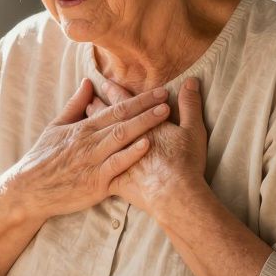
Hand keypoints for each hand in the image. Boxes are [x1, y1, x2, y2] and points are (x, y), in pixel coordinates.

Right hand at [4, 78, 169, 219]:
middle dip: (147, 108)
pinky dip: (131, 155)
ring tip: (164, 116)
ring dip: (144, 125)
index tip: (158, 91)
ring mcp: (92, 162)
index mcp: (82, 128)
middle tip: (167, 97)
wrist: (29, 190)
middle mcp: (89, 142)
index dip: (138, 99)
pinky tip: (147, 146)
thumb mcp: (55, 127)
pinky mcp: (95, 184)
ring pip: (121, 139)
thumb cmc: (43, 159)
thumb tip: (88, 82)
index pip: (115, 108)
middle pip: (122, 120)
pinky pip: (116, 166)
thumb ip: (75, 105)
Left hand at [87, 78, 208, 215]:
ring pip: (97, 142)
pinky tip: (84, 163)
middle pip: (106, 120)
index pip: (124, 104)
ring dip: (90, 132)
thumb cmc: (185, 162)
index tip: (105, 83)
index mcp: (141, 126)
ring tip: (82, 124)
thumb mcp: (193, 130)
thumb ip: (190, 105)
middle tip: (89, 100)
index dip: (115, 92)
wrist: (174, 195)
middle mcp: (123, 140)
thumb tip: (191, 80)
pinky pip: (97, 171)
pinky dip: (90, 164)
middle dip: (97, 108)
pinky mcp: (111, 181)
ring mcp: (114, 160)